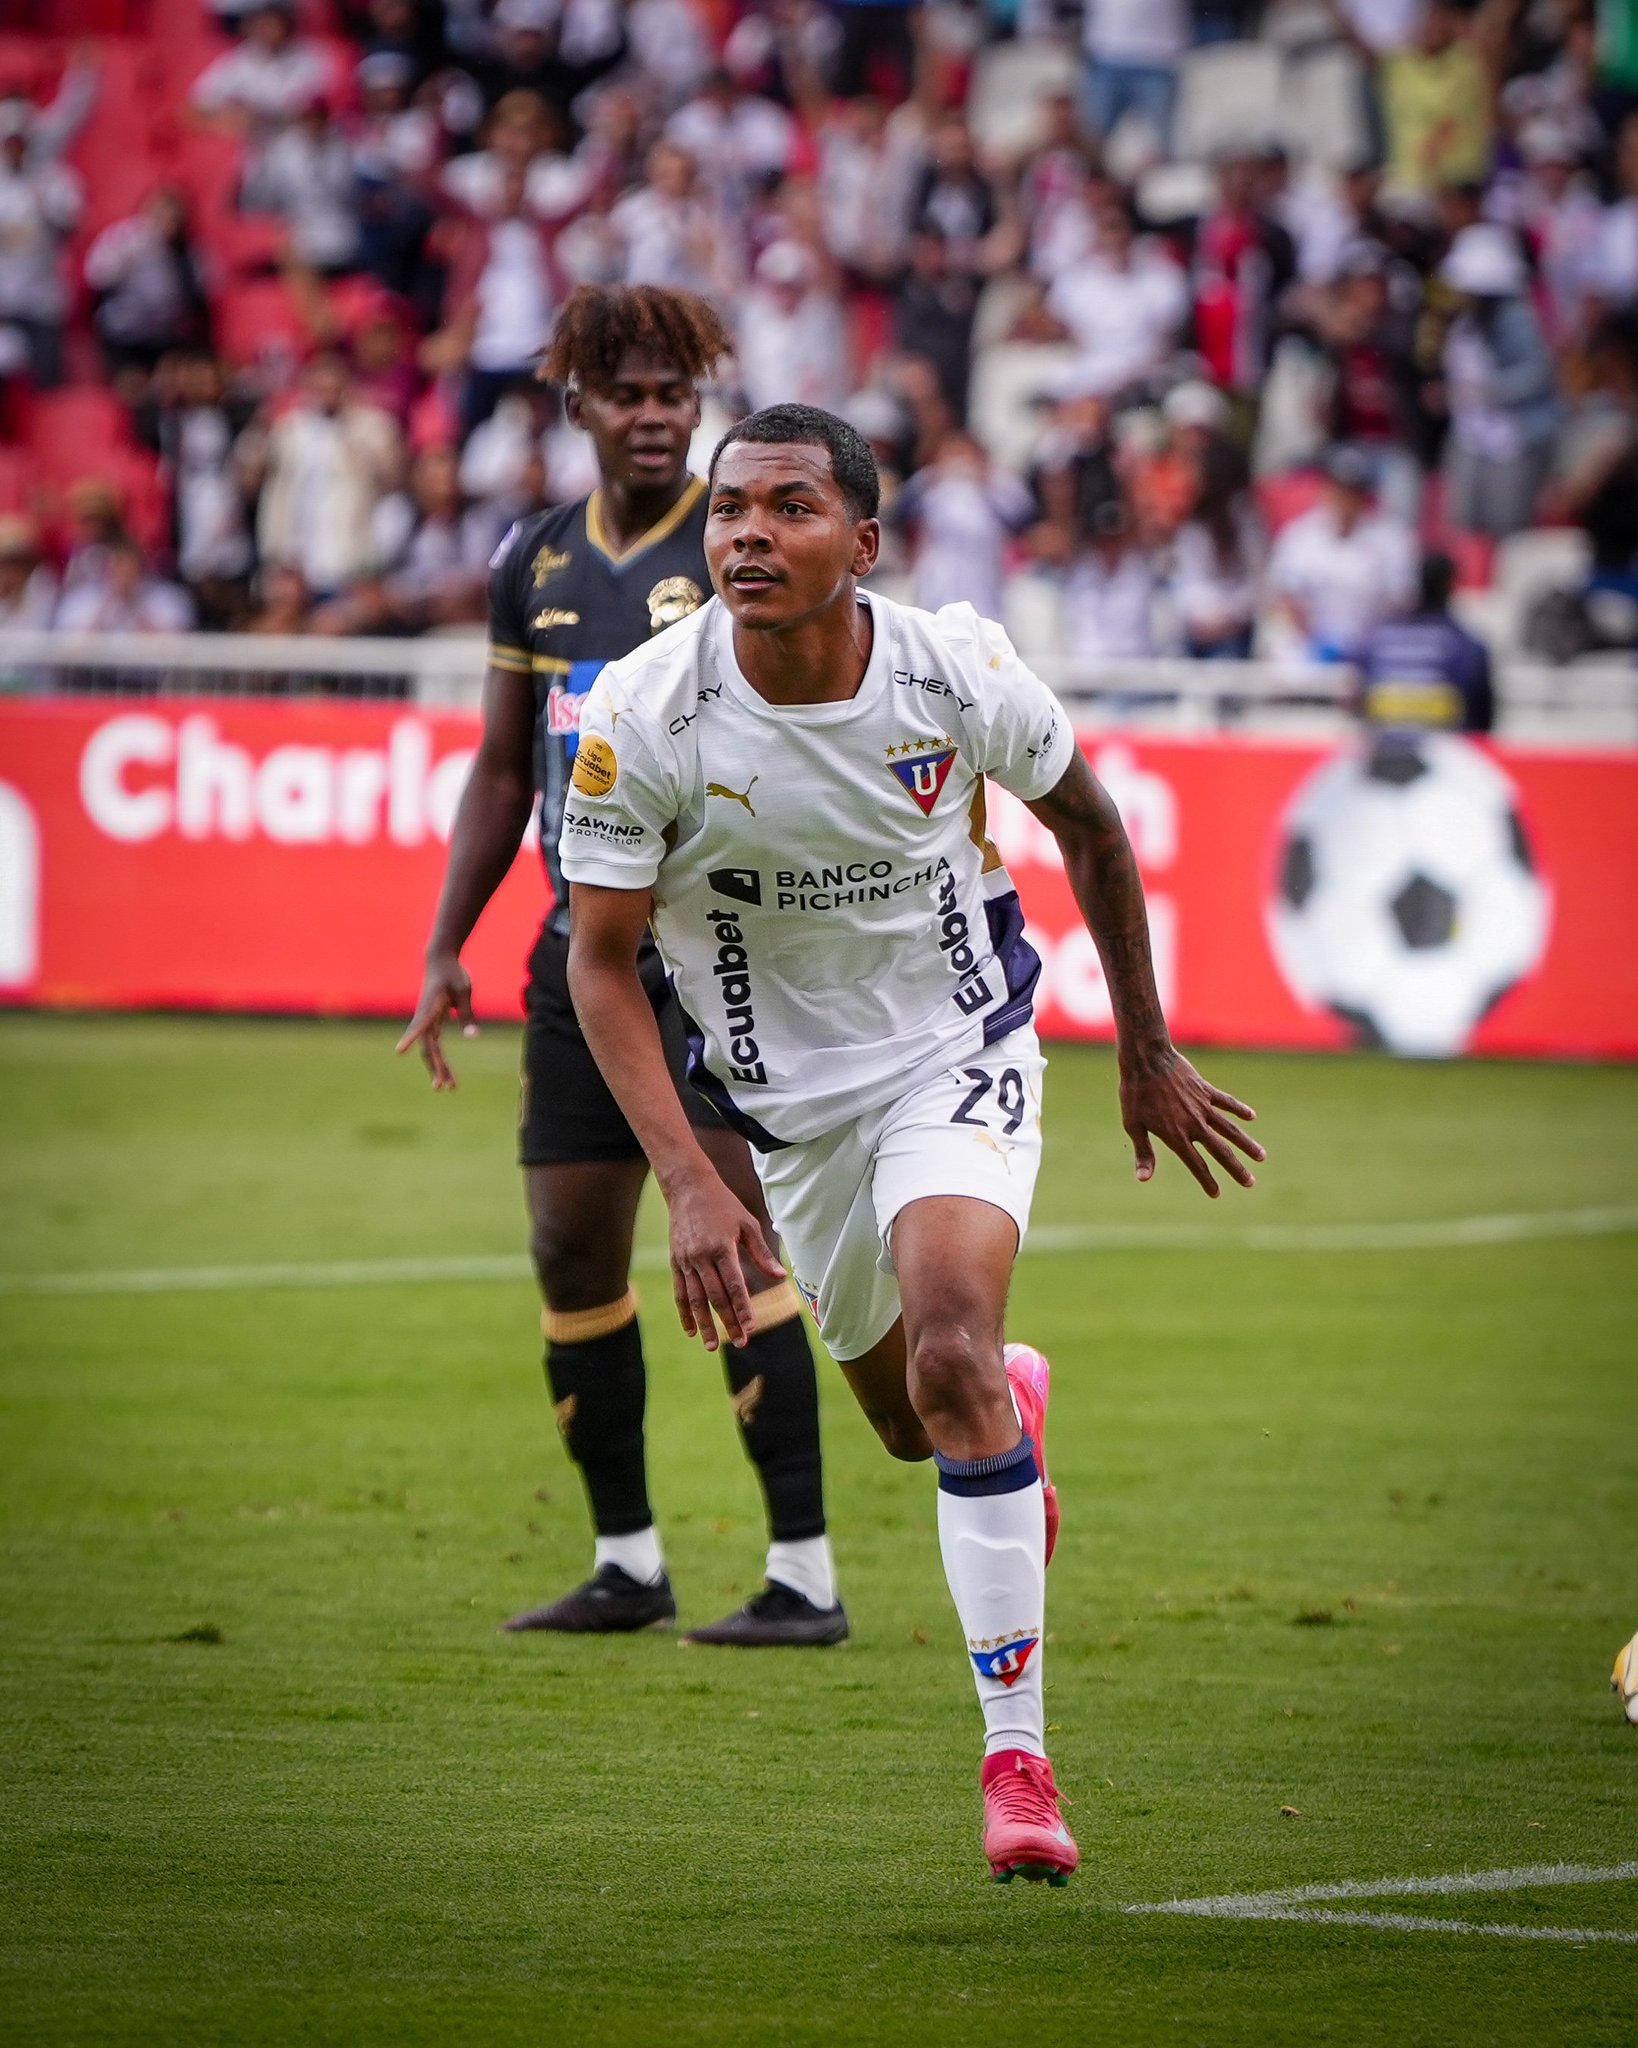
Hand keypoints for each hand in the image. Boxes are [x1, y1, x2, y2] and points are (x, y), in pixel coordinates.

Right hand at [395, 951, 476, 1088]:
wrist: (441, 961)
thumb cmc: (453, 974)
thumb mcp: (464, 991)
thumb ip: (467, 1014)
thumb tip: (473, 1038)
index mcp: (429, 1007)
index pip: (419, 1025)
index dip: (409, 1038)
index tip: (398, 1051)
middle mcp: (424, 1017)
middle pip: (427, 1047)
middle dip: (434, 1067)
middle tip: (442, 1087)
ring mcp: (427, 1022)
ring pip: (430, 1050)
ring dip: (438, 1068)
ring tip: (450, 1088)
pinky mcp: (432, 1023)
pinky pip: (435, 1046)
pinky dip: (441, 1060)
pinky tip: (449, 1075)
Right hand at [665, 1165, 785, 1351]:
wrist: (689, 1188)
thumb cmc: (724, 1205)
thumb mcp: (747, 1224)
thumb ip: (762, 1253)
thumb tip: (781, 1277)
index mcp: (722, 1247)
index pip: (734, 1285)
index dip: (743, 1309)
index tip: (751, 1328)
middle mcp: (702, 1256)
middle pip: (716, 1296)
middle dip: (728, 1322)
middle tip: (739, 1343)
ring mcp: (686, 1260)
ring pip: (695, 1299)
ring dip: (704, 1324)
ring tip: (712, 1346)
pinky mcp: (676, 1261)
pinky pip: (680, 1292)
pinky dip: (684, 1313)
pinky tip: (690, 1330)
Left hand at [1120, 1049, 1263, 1198]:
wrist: (1147, 1060)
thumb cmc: (1135, 1094)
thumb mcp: (1134, 1125)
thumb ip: (1144, 1153)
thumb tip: (1143, 1179)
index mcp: (1176, 1135)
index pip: (1196, 1164)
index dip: (1207, 1180)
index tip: (1217, 1193)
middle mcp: (1194, 1124)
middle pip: (1221, 1151)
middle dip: (1236, 1168)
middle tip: (1250, 1183)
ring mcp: (1202, 1106)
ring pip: (1230, 1129)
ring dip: (1246, 1143)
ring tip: (1261, 1156)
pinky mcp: (1205, 1090)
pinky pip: (1226, 1102)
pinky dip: (1239, 1109)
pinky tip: (1251, 1116)